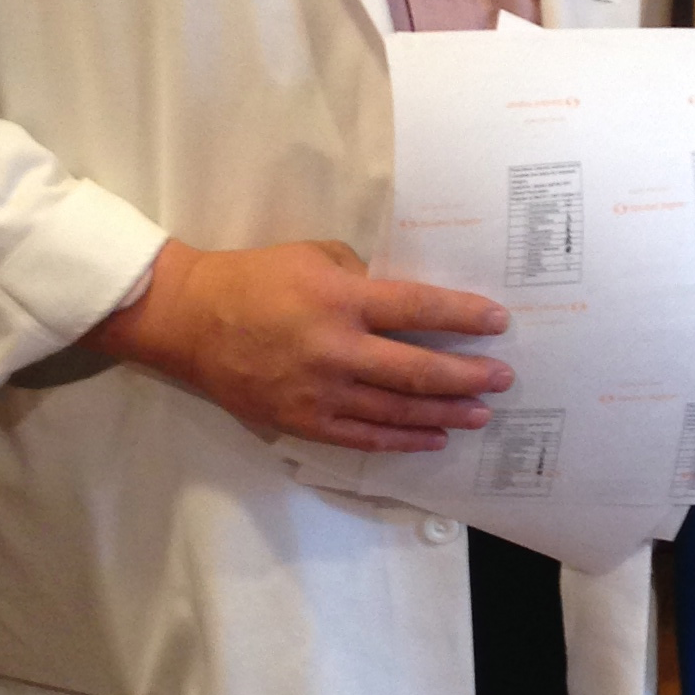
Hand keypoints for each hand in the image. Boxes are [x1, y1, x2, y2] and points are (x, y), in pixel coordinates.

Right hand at [87, 239, 512, 450]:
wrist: (190, 320)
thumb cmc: (255, 278)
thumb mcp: (313, 256)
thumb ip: (361, 277)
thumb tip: (401, 302)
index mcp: (341, 300)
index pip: (418, 309)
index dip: (463, 316)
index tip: (498, 322)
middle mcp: (337, 350)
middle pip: (417, 369)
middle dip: (467, 375)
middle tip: (503, 378)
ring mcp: (320, 392)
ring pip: (397, 410)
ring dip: (445, 413)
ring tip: (481, 413)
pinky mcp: (303, 421)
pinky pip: (364, 435)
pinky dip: (402, 438)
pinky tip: (432, 438)